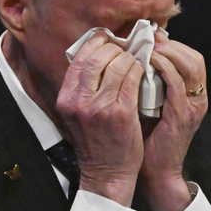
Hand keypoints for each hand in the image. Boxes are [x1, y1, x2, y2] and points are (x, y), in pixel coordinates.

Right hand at [56, 30, 144, 205]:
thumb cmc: (95, 141)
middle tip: (127, 46)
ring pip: (118, 64)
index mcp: (65, 97)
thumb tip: (94, 53)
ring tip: (137, 58)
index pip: (79, 57)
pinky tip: (144, 71)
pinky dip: (140, 70)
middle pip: (97, 56)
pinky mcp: (121, 112)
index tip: (108, 38)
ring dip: (131, 57)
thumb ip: (81, 87)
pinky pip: (132, 78)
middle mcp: (78, 100)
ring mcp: (99, 106)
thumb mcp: (76, 113)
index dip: (96, 42)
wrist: (106, 172)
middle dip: (115, 47)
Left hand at [140, 31, 207, 210]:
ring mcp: (193, 106)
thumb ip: (144, 84)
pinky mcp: (183, 116)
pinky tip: (149, 61)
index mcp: (191, 95)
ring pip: (191, 66)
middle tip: (148, 35)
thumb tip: (126, 60)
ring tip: (148, 45)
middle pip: (194, 57)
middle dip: (170, 43)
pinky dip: (165, 68)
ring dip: (169, 51)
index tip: (148, 34)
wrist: (154, 171)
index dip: (170, 43)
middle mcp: (197, 98)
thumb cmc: (145, 139)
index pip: (189, 57)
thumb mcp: (146, 105)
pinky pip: (179, 84)